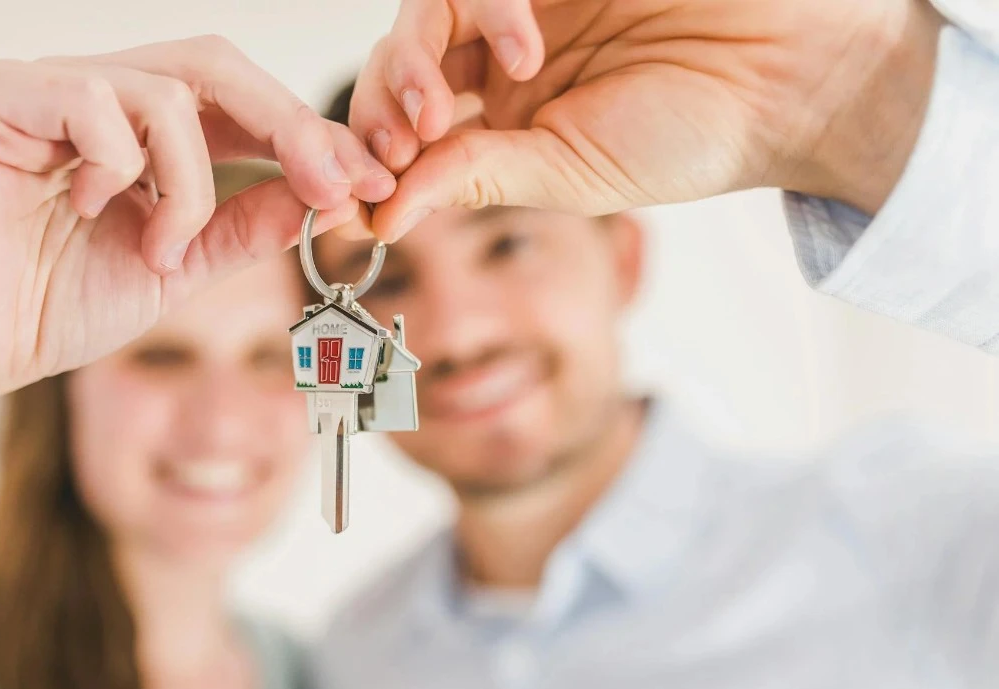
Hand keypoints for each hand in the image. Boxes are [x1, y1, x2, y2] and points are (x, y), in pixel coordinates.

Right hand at [0, 36, 393, 399]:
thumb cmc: (51, 309)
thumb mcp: (176, 265)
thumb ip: (242, 224)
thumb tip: (323, 192)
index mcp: (126, 124)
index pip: (230, 98)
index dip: (303, 133)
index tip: (365, 183)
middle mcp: (83, 90)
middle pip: (212, 64)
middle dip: (288, 126)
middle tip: (335, 185)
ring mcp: (34, 86)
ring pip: (163, 90)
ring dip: (190, 183)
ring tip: (161, 250)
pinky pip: (91, 100)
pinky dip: (120, 166)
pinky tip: (91, 212)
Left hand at [351, 0, 942, 240]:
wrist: (786, 76)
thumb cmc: (690, 136)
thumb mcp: (567, 175)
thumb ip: (473, 179)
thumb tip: (378, 221)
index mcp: (502, 124)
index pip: (407, 133)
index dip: (368, 163)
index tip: (348, 206)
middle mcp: (500, 63)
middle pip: (397, 69)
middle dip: (378, 114)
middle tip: (393, 152)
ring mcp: (521, 8)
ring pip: (423, 16)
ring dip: (413, 65)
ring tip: (439, 114)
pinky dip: (486, 10)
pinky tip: (525, 52)